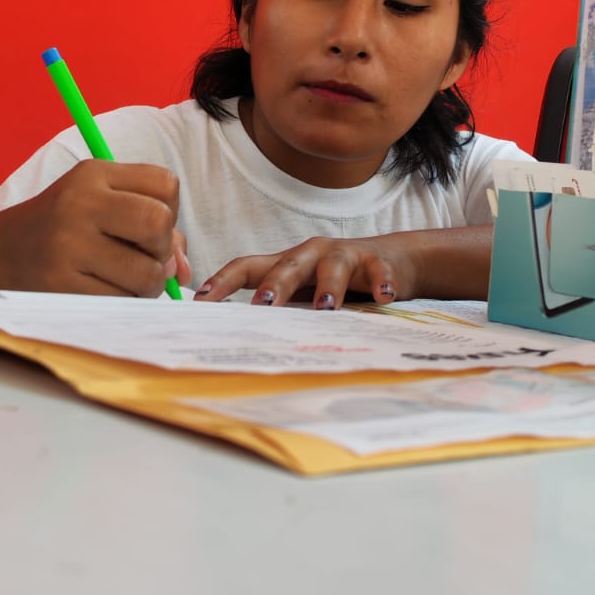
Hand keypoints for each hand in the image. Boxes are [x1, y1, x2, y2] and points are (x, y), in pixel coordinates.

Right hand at [0, 160, 188, 296]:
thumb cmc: (58, 231)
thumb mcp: (97, 208)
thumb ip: (150, 230)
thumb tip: (182, 272)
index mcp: (92, 174)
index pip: (166, 184)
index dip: (168, 210)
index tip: (144, 226)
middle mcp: (80, 204)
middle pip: (159, 223)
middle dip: (161, 249)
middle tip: (141, 258)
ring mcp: (68, 245)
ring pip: (147, 273)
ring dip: (144, 285)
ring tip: (119, 279)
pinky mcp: (61, 284)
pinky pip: (121, 301)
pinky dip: (121, 302)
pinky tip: (100, 292)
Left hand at [194, 235, 417, 308]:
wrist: (393, 260)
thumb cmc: (336, 282)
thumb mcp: (303, 292)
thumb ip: (278, 309)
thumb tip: (238, 340)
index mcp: (285, 263)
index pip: (246, 267)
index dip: (223, 281)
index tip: (201, 301)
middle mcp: (310, 254)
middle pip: (286, 265)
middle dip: (274, 285)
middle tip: (262, 306)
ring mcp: (343, 255)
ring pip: (332, 267)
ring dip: (328, 287)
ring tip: (325, 309)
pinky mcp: (376, 261)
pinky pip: (378, 271)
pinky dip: (380, 283)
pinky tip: (383, 298)